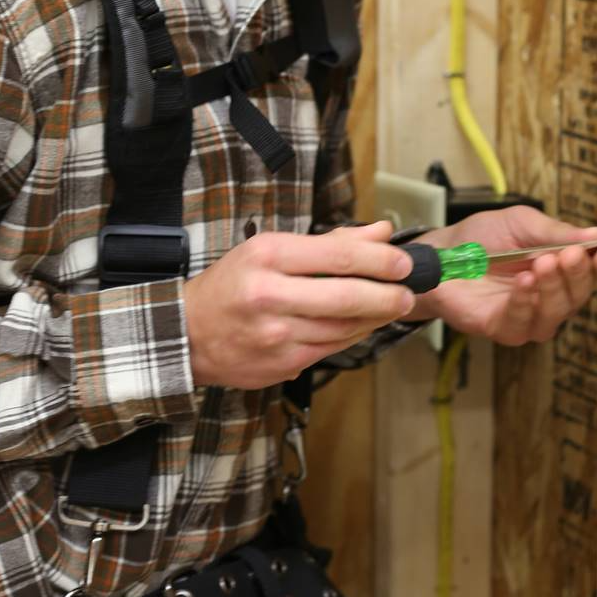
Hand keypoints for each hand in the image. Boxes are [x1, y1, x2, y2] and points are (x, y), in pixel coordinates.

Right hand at [184, 220, 415, 389]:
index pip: (337, 256)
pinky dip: (353, 336)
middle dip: (387, 295)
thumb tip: (382, 232)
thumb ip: (330, 243)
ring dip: (375, 318)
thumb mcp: (270, 249)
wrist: (188, 334)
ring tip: (391, 306)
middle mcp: (270, 295)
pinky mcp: (282, 364)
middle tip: (408, 292)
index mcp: (267, 257)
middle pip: (346, 297)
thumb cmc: (232, 285)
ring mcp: (276, 335)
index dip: (379, 261)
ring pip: (344, 327)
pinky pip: (332, 348)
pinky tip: (362, 325)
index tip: (403, 262)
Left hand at [406, 207, 596, 345]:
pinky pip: (522, 324)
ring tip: (544, 264)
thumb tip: (594, 236)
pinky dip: (525, 302)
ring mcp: (526, 316)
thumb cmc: (479, 240)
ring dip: (554, 288)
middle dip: (577, 274)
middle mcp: (547, 296)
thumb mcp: (520, 223)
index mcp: (557, 269)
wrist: (438, 254)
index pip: (590, 272)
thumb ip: (554, 232)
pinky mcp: (501, 328)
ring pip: (556, 313)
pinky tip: (524, 283)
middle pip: (578, 295)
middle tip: (569, 254)